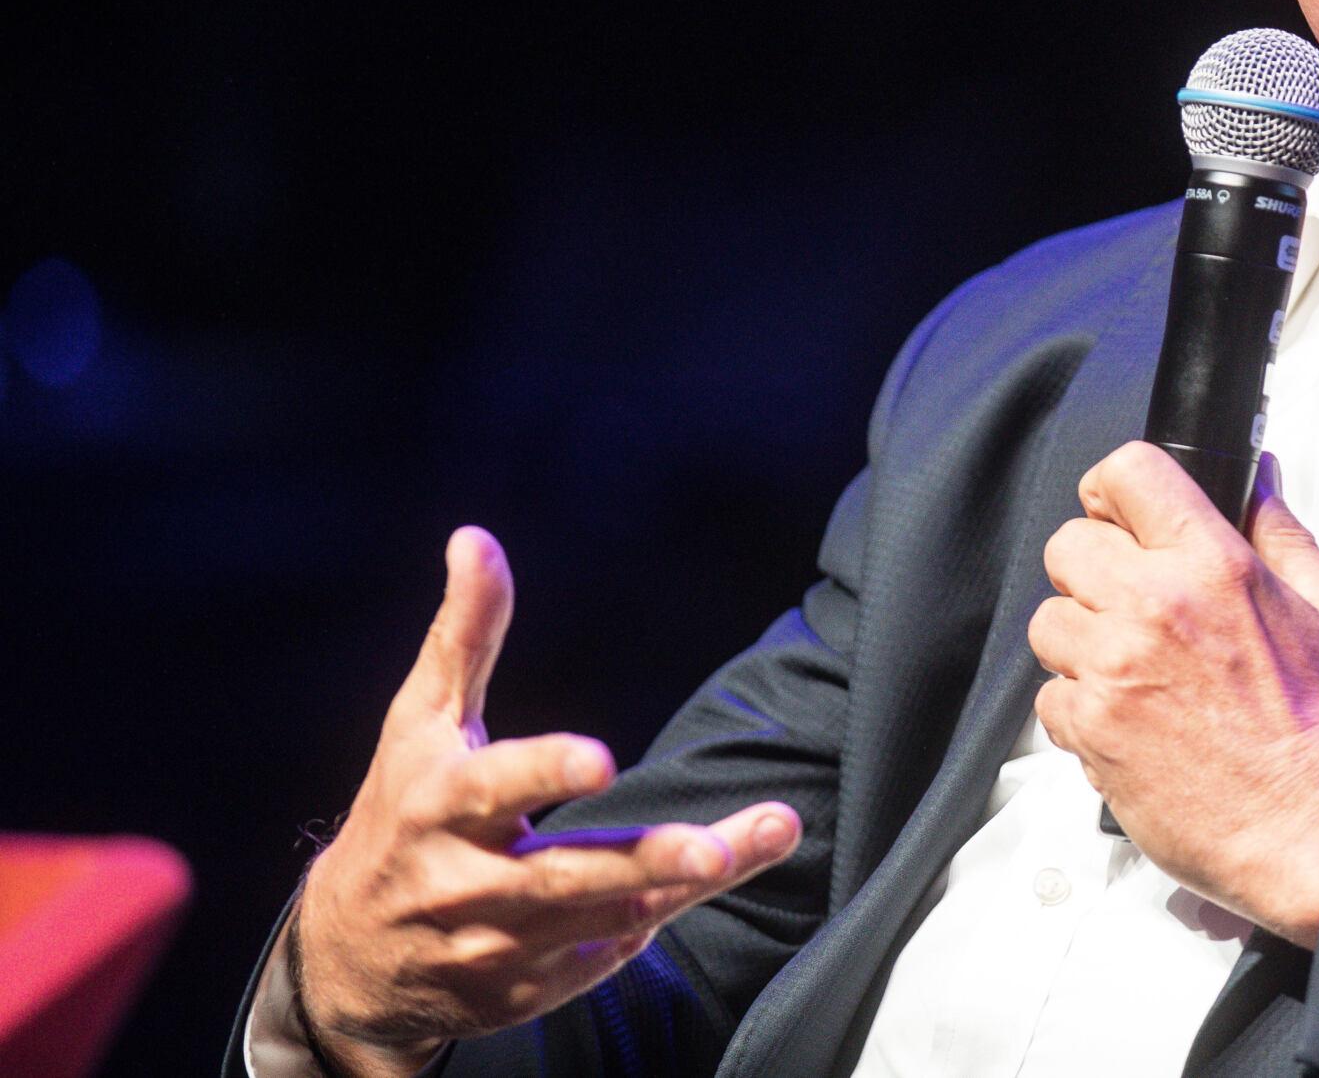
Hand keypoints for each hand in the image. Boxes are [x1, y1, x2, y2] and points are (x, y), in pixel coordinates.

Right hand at [293, 528, 803, 1077]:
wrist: (344, 953)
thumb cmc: (398, 808)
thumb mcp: (421, 721)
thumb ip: (463, 635)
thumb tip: (475, 538)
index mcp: (438, 806)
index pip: (494, 788)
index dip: (545, 771)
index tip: (602, 759)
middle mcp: (462, 883)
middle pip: (564, 874)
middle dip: (645, 860)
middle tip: (715, 847)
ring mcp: (491, 948)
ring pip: (601, 919)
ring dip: (683, 885)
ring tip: (760, 842)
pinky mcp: (518, 993)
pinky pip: (598, 959)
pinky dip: (646, 926)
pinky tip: (700, 888)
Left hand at [1029, 445, 1318, 947]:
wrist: (1310, 829)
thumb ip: (1285, 535)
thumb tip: (1258, 482)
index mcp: (1216, 566)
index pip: (1128, 473)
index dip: (1115, 488)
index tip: (1120, 512)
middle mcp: (1155, 607)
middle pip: (1068, 543)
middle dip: (1095, 568)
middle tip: (1129, 601)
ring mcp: (1114, 668)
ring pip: (1048, 621)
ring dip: (1081, 640)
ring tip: (1130, 667)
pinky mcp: (1090, 728)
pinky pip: (1049, 696)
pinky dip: (1079, 707)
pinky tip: (1128, 718)